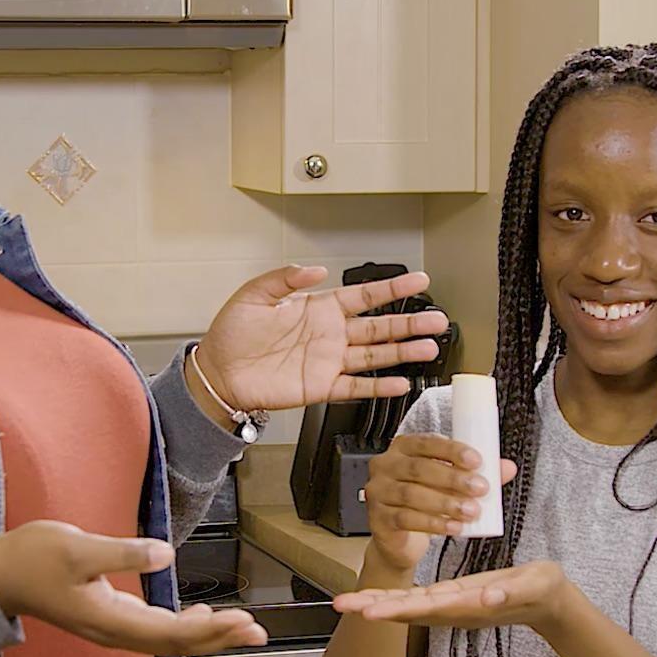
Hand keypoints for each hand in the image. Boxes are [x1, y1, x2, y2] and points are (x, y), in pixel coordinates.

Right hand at [0, 520, 267, 656]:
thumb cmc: (33, 558)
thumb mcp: (76, 548)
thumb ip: (121, 553)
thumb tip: (165, 553)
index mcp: (109, 619)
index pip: (170, 633)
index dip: (209, 630)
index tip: (242, 620)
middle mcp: (115, 631)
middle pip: (175, 644)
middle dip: (218, 638)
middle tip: (258, 631)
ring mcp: (112, 626)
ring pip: (167, 639)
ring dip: (206, 634)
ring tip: (241, 627)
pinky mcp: (109, 615)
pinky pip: (155, 629)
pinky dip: (183, 626)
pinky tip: (198, 615)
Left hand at [192, 266, 449, 413]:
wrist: (218, 372)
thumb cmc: (232, 334)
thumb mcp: (254, 295)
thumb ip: (285, 279)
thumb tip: (316, 270)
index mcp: (318, 309)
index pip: (363, 296)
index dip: (392, 287)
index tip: (419, 279)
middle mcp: (330, 335)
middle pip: (379, 327)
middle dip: (409, 322)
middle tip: (438, 319)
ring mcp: (329, 362)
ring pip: (375, 356)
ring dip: (403, 352)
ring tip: (429, 348)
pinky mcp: (321, 387)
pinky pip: (356, 386)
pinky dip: (379, 387)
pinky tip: (401, 383)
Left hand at [334, 562, 573, 633]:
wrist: (548, 602)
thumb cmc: (542, 590)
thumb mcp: (533, 585)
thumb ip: (511, 591)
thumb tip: (486, 596)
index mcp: (469, 604)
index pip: (427, 607)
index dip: (398, 608)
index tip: (371, 611)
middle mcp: (455, 608)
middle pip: (408, 609)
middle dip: (375, 607)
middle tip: (342, 605)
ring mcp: (452, 605)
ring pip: (408, 605)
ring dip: (377, 603)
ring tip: (345, 602)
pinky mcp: (453, 597)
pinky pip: (417, 599)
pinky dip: (394, 596)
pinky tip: (374, 596)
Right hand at [362, 434, 517, 575]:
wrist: (399, 541)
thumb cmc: (423, 504)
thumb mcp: (449, 486)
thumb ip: (474, 474)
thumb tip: (507, 468)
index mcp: (403, 448)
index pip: (426, 442)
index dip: (452, 450)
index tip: (477, 460)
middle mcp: (385, 466)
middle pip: (419, 468)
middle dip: (453, 478)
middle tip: (480, 488)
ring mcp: (378, 492)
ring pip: (412, 494)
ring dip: (445, 503)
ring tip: (470, 511)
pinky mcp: (378, 518)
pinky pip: (405, 518)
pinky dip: (433, 523)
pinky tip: (453, 527)